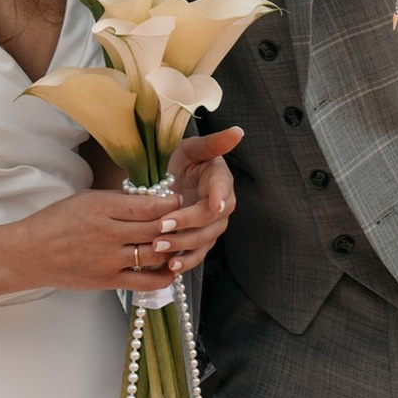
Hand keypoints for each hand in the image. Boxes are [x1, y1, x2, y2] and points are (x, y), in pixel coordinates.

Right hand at [23, 186, 198, 298]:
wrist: (31, 253)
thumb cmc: (57, 222)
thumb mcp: (85, 200)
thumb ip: (118, 200)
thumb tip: (151, 199)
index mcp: (102, 208)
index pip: (148, 205)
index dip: (169, 203)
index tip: (177, 201)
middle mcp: (108, 233)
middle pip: (156, 229)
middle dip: (175, 224)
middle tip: (184, 220)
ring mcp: (109, 259)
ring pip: (155, 254)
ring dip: (171, 248)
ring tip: (177, 241)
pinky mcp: (109, 281)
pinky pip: (146, 282)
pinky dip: (164, 276)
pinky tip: (170, 268)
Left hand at [166, 125, 241, 275]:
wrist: (177, 181)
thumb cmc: (188, 162)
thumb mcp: (194, 147)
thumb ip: (213, 142)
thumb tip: (238, 131)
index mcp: (222, 182)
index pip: (222, 190)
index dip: (218, 197)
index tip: (213, 204)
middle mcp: (222, 207)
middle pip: (208, 221)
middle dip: (186, 226)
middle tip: (161, 227)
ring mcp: (213, 227)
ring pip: (202, 240)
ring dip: (182, 246)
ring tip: (159, 247)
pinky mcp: (202, 241)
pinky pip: (197, 255)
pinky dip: (185, 262)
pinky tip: (170, 266)